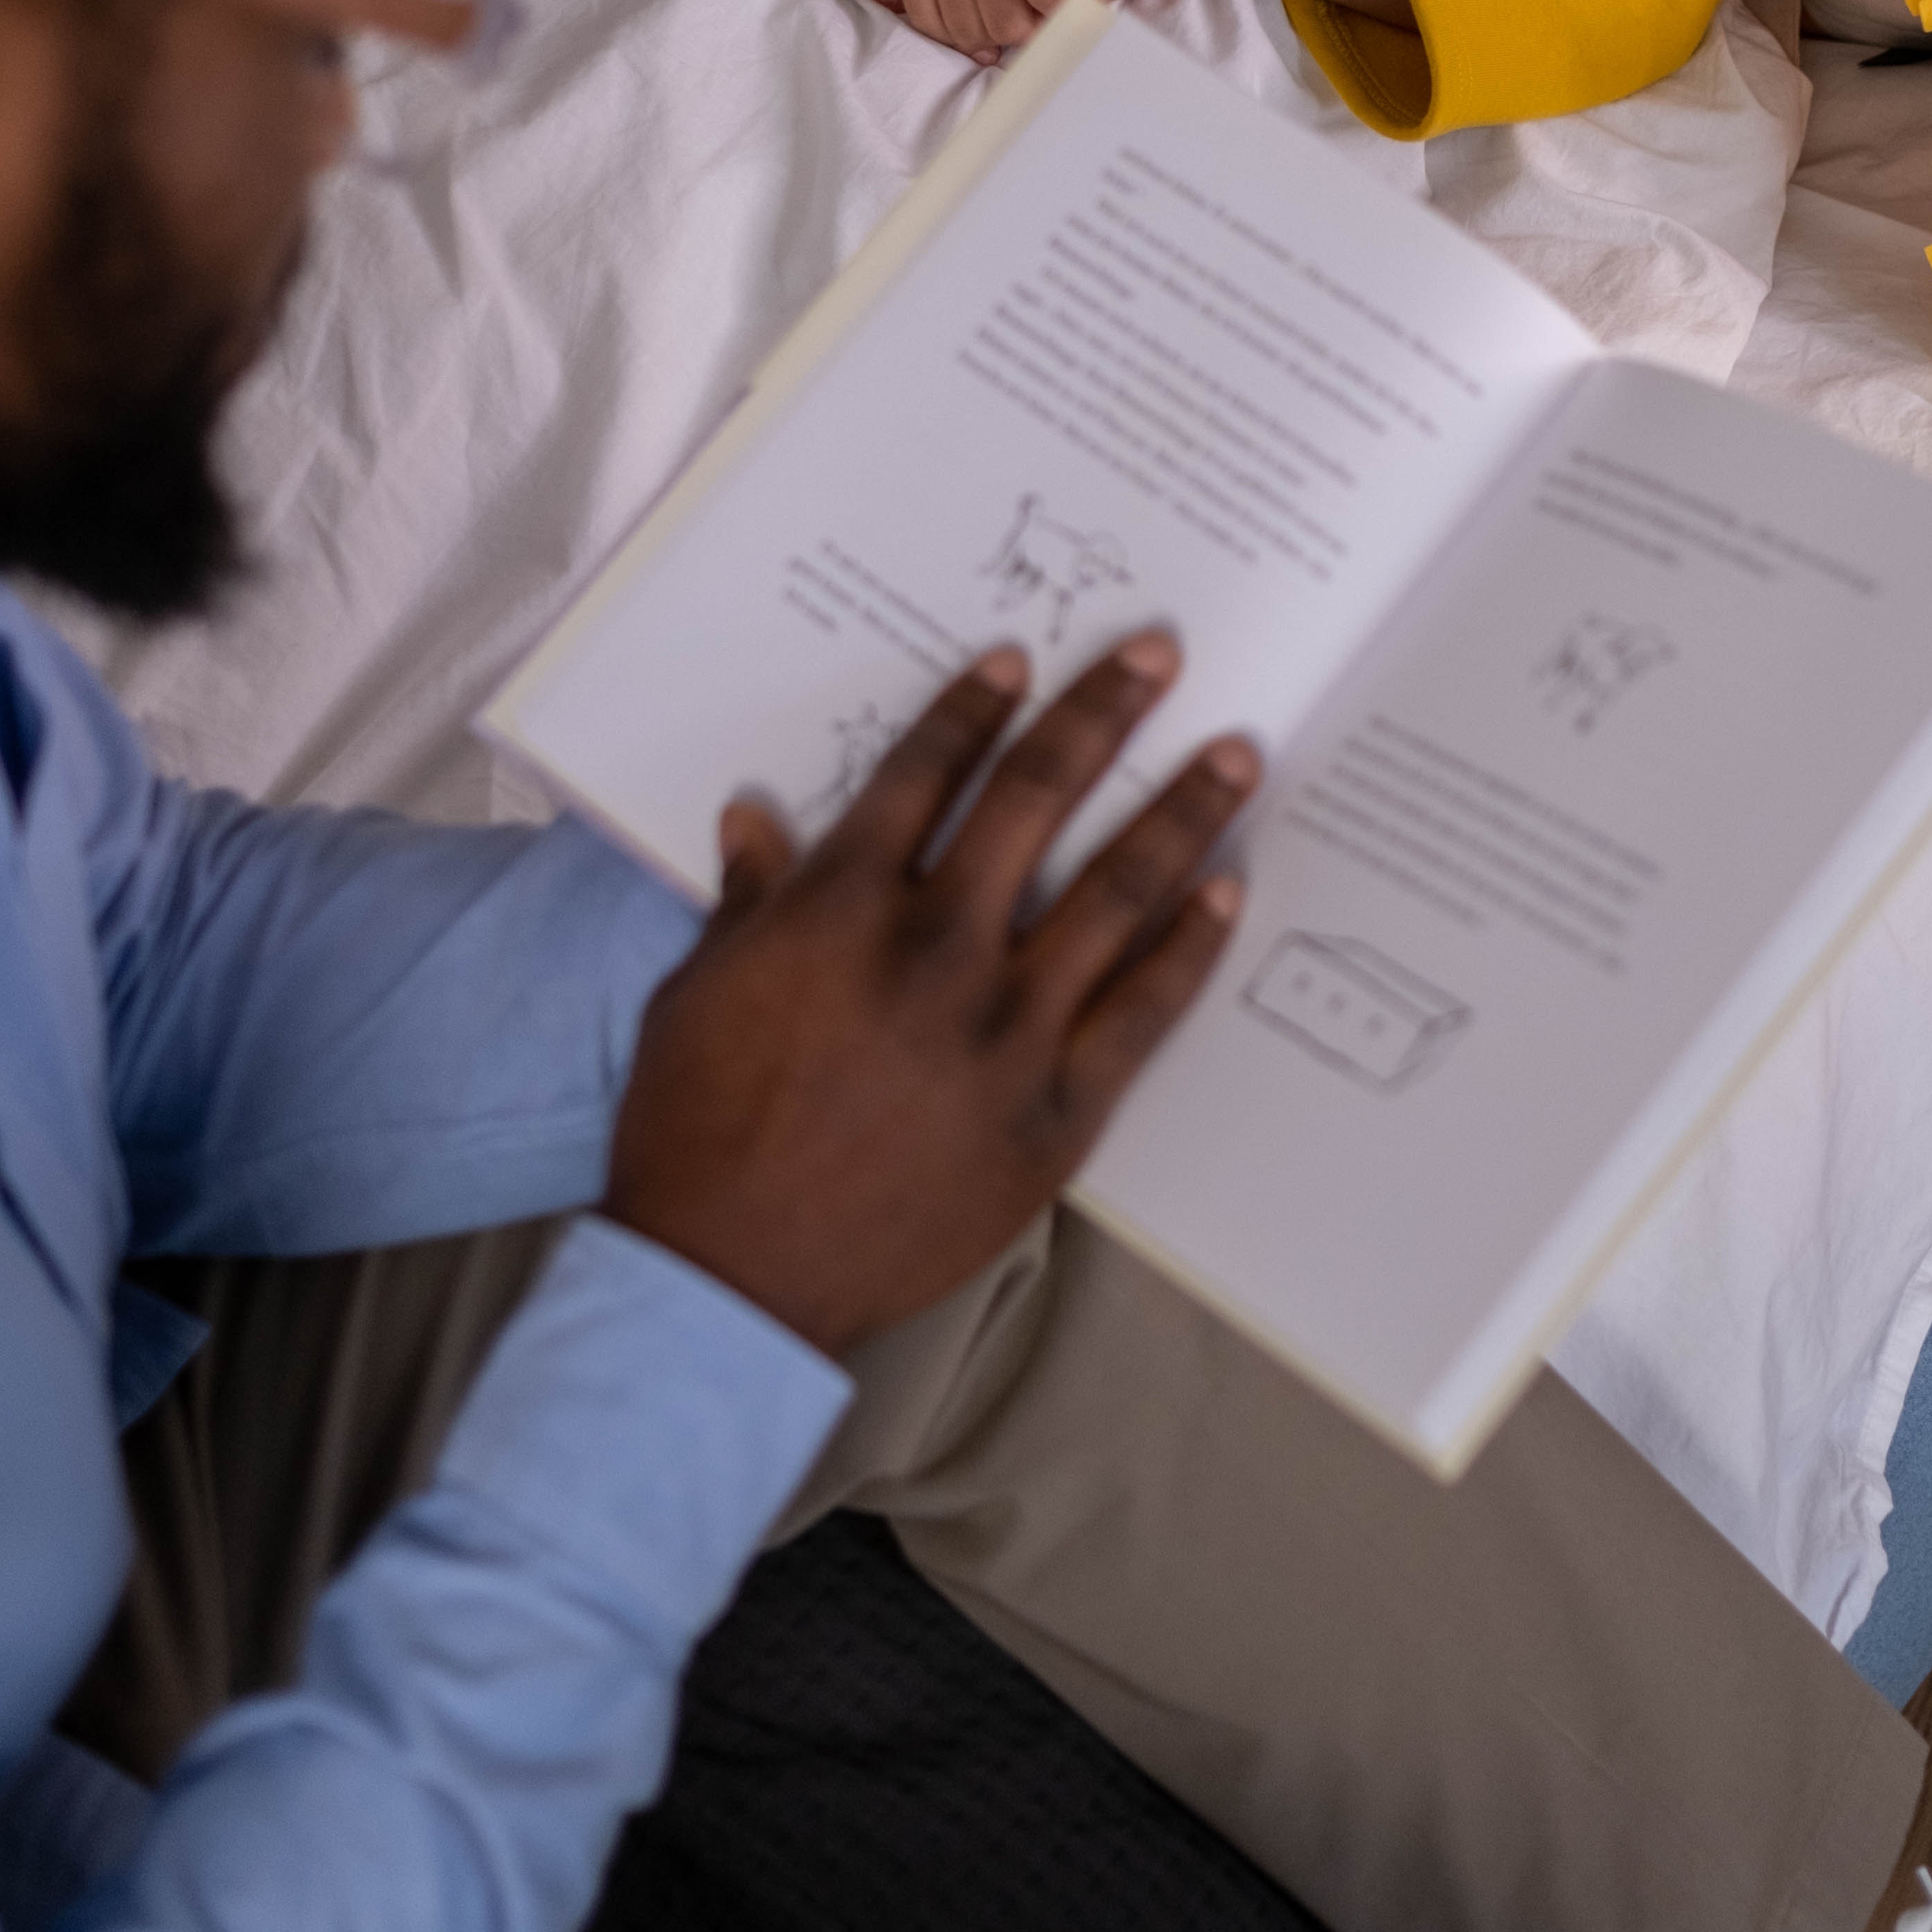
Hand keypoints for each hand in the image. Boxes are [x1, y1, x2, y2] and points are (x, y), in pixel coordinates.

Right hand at [604, 634, 1253, 1350]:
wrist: (733, 1274)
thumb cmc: (697, 1132)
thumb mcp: (700, 991)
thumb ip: (749, 901)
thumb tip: (751, 820)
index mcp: (845, 906)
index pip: (926, 772)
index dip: (977, 706)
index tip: (1022, 660)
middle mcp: (939, 947)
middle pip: (1038, 796)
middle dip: (1105, 714)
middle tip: (1161, 657)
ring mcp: (1006, 1029)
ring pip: (1118, 889)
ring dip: (1184, 811)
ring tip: (1234, 757)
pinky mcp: (1055, 1111)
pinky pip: (1144, 1011)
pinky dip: (1191, 946)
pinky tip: (1227, 894)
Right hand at [841, 0, 1166, 58]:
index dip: (1073, 13)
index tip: (1092, 16)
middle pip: (1008, 16)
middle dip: (1041, 35)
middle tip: (1063, 30)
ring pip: (968, 25)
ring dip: (1002, 38)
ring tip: (1030, 30)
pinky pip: (926, 15)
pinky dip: (955, 33)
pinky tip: (983, 32)